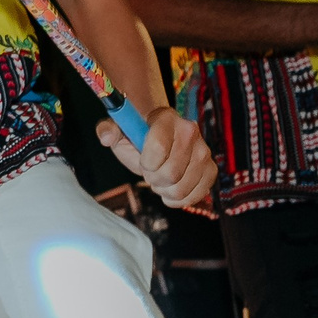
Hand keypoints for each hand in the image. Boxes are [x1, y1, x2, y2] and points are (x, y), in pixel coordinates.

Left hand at [97, 105, 215, 208]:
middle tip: (150, 172)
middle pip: (171, 172)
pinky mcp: (211, 170)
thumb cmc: (135, 136)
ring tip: (160, 179)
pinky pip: (198, 194)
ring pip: (182, 187)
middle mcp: (190, 131)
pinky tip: (171, 192)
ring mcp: (204, 151)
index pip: (158, 147)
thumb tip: (107, 137)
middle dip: (153, 179)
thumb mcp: (118, 130)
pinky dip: (180, 199)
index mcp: (166, 117)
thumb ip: (108, 130)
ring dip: (165, 190)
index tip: (142, 160)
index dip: (146, 162)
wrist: (158, 138)